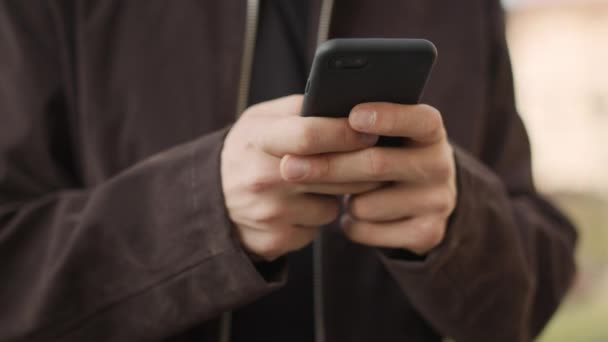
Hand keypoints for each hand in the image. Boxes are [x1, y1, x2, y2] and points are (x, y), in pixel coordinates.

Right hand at [221, 95, 381, 260]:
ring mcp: (270, 214)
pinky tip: (302, 205)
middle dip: (362, 166)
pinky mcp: (277, 240)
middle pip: (333, 174)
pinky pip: (319, 227)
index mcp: (258, 140)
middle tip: (376, 157)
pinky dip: (317, 215)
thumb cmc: (247, 151)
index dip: (346, 133)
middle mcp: (262, 179)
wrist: (211, 199)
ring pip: (333, 204)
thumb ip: (300, 110)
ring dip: (338, 194)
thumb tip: (348, 104)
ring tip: (321, 181)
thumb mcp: (261, 120)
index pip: (309, 135)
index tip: (371, 131)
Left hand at [279, 103, 456, 254]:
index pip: (418, 119)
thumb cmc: (386, 154)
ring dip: (340, 199)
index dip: (388, 117)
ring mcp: (437, 201)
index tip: (353, 116)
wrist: (418, 202)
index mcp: (430, 130)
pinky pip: (369, 230)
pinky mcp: (426, 233)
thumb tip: (315, 118)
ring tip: (338, 191)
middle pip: (377, 164)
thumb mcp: (383, 134)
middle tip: (289, 167)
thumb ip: (358, 122)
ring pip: (368, 203)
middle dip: (329, 165)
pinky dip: (349, 224)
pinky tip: (352, 214)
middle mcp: (440, 164)